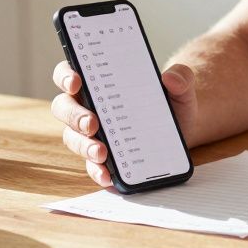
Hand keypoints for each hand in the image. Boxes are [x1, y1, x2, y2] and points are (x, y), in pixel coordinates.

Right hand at [50, 60, 198, 187]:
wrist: (183, 129)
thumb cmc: (171, 101)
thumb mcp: (180, 87)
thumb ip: (181, 78)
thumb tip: (172, 78)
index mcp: (98, 81)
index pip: (69, 72)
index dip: (66, 75)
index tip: (76, 81)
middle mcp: (88, 106)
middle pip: (64, 107)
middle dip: (74, 116)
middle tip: (92, 124)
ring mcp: (91, 134)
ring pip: (72, 137)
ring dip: (83, 146)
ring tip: (102, 153)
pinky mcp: (101, 158)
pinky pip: (91, 166)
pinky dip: (97, 171)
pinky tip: (108, 174)